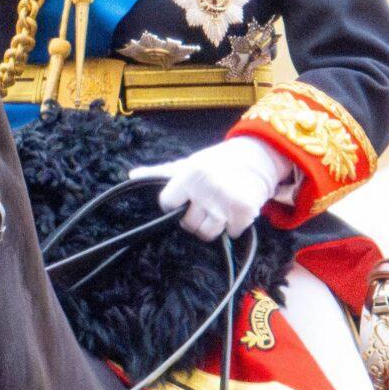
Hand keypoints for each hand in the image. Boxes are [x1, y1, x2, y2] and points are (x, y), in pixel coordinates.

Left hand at [130, 135, 294, 241]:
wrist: (257, 156)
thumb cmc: (217, 162)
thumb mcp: (188, 163)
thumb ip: (160, 172)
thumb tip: (131, 176)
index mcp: (188, 176)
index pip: (166, 204)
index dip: (173, 204)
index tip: (184, 199)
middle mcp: (205, 190)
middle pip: (187, 224)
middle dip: (195, 218)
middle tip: (205, 205)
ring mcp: (225, 202)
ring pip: (207, 233)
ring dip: (214, 225)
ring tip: (219, 209)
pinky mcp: (244, 212)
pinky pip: (231, 233)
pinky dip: (234, 225)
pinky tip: (235, 210)